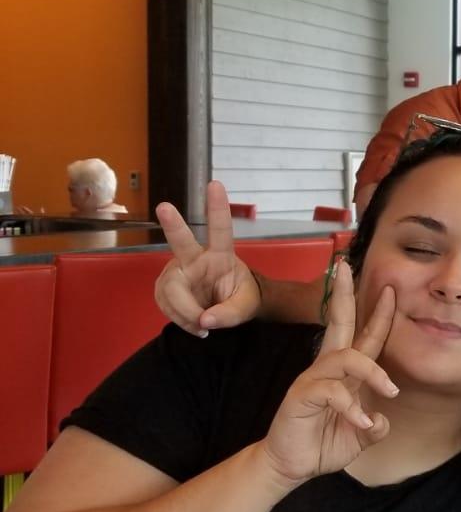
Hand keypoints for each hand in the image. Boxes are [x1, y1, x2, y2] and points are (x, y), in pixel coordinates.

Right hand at [155, 182, 261, 335]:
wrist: (228, 309)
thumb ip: (229, 314)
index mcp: (221, 256)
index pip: (221, 230)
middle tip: (165, 207)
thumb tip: (205, 320)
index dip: (217, 208)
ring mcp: (178, 270)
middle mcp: (195, 258)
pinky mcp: (166, 286)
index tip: (216, 184)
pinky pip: (164, 304)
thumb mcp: (246, 308)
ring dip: (185, 314)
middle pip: (181, 242)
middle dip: (173, 225)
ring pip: (171, 290)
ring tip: (203, 326)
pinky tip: (194, 324)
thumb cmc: (241, 298)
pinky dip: (180, 320)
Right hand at [258, 260, 397, 483]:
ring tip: (390, 391)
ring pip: (346, 358)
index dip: (378, 315)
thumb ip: (374, 427)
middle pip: (339, 323)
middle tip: (346, 266)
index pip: (364, 337)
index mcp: (344, 373)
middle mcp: (327, 368)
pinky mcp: (301, 395)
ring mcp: (312, 379)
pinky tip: (363, 424)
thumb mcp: (358, 437)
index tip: (391, 290)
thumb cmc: (322, 445)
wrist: (290, 467)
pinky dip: (352, 407)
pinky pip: (331, 390)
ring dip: (373, 372)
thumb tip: (382, 420)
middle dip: (344, 294)